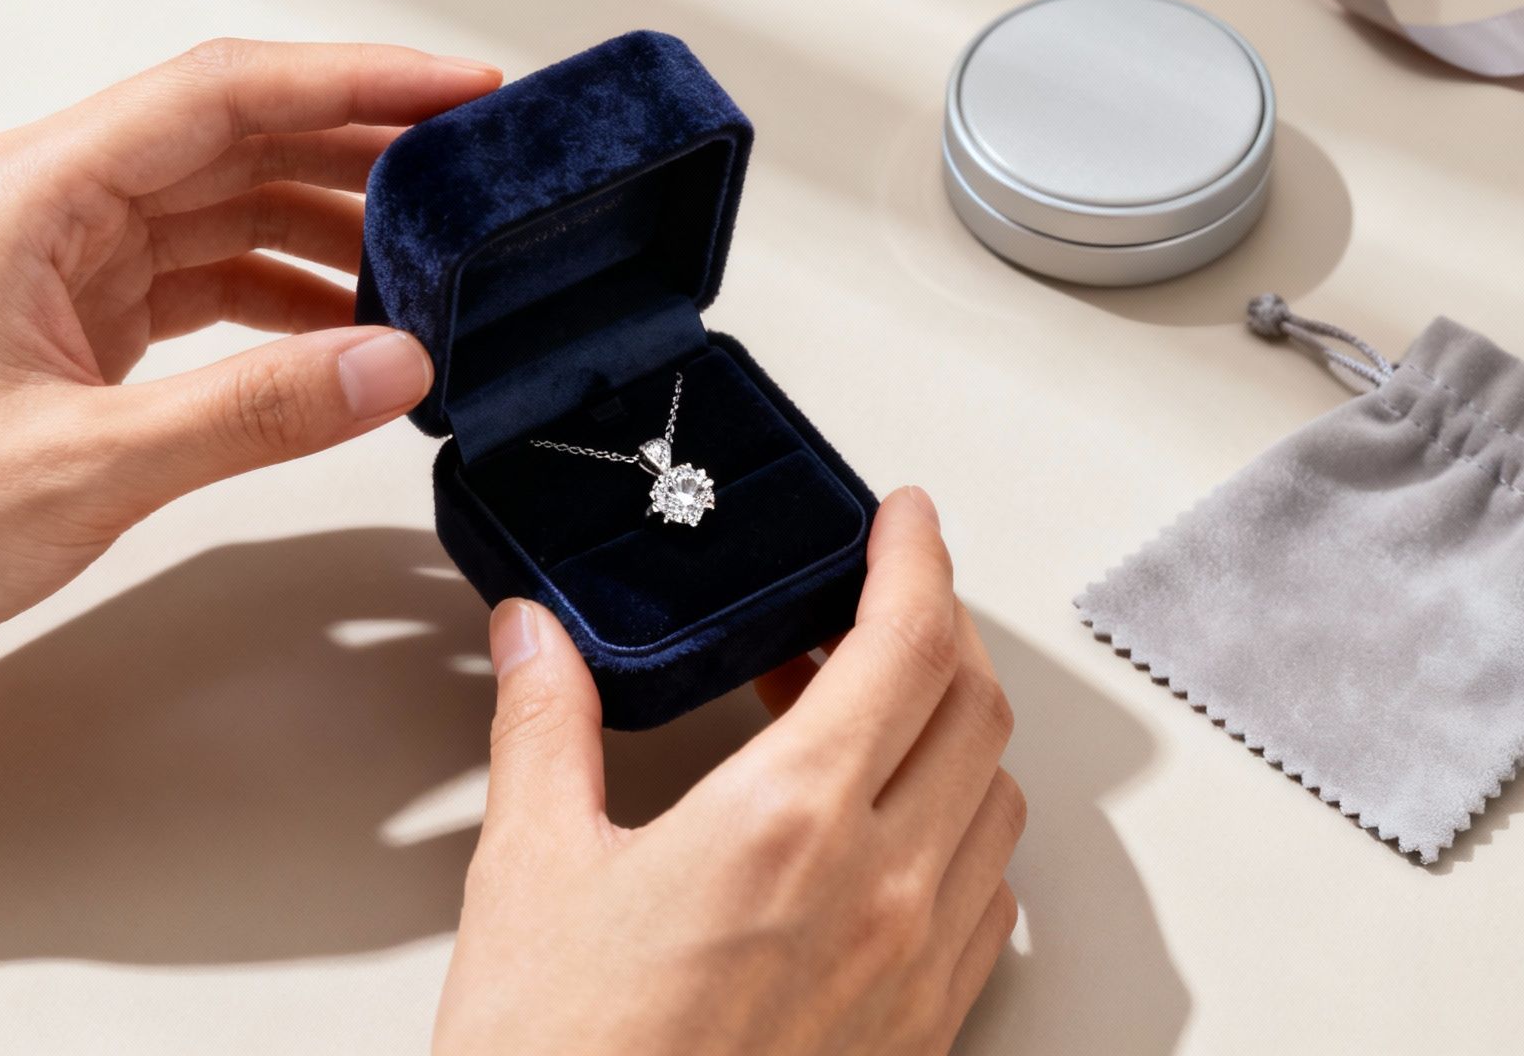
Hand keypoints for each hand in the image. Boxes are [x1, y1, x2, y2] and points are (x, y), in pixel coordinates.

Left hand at [0, 40, 499, 727]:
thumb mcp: (89, 464)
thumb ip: (256, 408)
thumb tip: (392, 364)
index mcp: (28, 194)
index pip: (220, 96)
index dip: (353, 81)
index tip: (455, 89)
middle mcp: (44, 206)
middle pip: (235, 138)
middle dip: (361, 148)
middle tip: (473, 168)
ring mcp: (61, 262)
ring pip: (229, 207)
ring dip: (332, 229)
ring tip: (431, 262)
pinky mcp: (77, 321)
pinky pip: (209, 278)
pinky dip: (288, 298)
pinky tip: (352, 331)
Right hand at [435, 487, 1024, 1054]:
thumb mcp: (529, 873)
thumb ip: (545, 728)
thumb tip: (535, 639)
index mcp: (787, 822)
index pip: (907, 643)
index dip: (918, 559)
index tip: (906, 520)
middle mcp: (881, 888)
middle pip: (971, 706)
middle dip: (935, 630)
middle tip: (873, 605)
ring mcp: (917, 968)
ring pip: (993, 799)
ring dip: (949, 733)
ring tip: (865, 719)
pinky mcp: (925, 1034)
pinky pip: (991, 899)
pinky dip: (959, 833)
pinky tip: (886, 837)